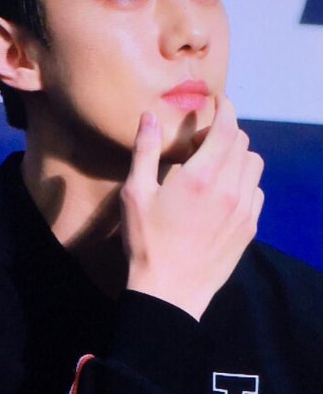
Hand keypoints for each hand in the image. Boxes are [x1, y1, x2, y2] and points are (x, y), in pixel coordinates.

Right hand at [120, 96, 263, 320]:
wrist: (170, 292)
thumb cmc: (147, 242)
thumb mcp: (136, 193)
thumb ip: (145, 150)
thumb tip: (149, 116)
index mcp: (201, 177)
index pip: (227, 129)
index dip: (226, 109)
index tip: (219, 101)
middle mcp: (229, 190)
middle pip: (242, 143)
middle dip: (225, 132)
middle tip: (200, 142)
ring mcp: (243, 210)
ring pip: (254, 165)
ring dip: (237, 155)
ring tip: (214, 165)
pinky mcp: (249, 228)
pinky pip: (256, 191)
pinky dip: (244, 181)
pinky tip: (222, 192)